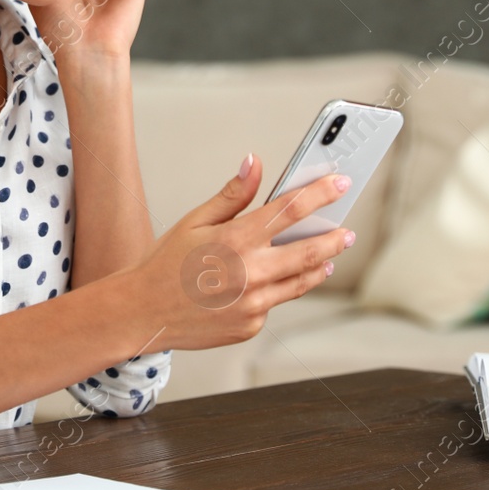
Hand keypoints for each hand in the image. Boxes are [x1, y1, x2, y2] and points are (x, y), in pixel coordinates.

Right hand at [112, 155, 354, 351]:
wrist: (141, 313)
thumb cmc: (164, 263)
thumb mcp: (194, 221)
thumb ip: (232, 195)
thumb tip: (255, 164)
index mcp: (236, 239)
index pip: (291, 209)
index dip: (321, 192)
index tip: (341, 182)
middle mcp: (250, 273)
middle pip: (312, 250)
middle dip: (336, 238)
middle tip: (347, 231)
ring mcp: (253, 304)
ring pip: (301, 281)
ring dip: (319, 266)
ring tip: (328, 257)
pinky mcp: (251, 325)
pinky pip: (275, 303)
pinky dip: (278, 289)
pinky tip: (270, 281)